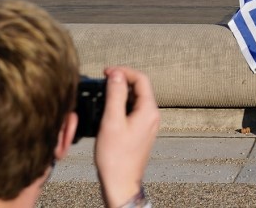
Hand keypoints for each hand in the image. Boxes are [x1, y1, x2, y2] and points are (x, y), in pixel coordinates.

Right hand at [95, 66, 159, 207]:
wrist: (120, 183)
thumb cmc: (116, 157)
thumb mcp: (111, 121)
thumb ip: (115, 95)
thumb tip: (116, 74)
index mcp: (149, 110)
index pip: (141, 79)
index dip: (123, 71)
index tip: (106, 72)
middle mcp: (152, 116)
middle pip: (139, 88)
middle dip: (121, 81)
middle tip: (103, 81)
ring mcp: (147, 124)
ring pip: (135, 100)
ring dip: (120, 94)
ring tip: (102, 95)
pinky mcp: (141, 132)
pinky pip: (133, 111)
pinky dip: (121, 106)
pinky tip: (107, 111)